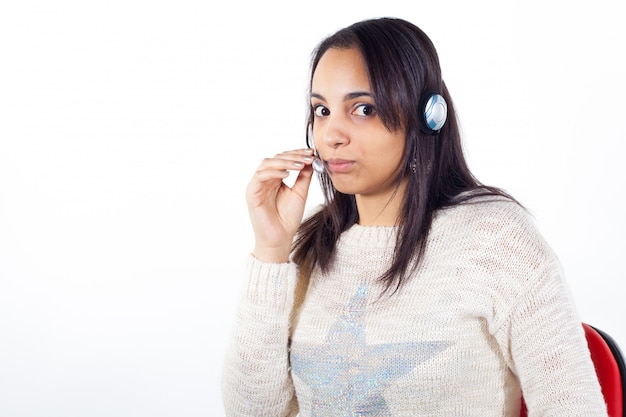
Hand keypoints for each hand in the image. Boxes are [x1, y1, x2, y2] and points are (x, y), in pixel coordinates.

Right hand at [246, 148, 314, 262]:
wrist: (280, 239)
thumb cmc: (288, 218)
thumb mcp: (300, 193)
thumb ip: (304, 177)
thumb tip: (311, 160)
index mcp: (275, 179)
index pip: (284, 159)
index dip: (297, 154)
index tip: (312, 152)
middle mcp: (265, 179)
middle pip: (276, 158)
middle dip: (293, 155)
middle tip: (308, 156)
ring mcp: (257, 185)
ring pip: (267, 164)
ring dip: (284, 162)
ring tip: (300, 164)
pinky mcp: (252, 193)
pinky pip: (260, 176)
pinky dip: (274, 172)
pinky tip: (287, 174)